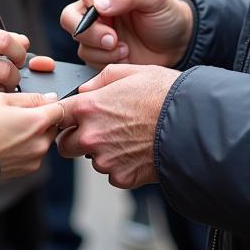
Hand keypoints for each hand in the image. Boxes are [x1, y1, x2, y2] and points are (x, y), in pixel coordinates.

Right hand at [0, 91, 65, 178]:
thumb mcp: (2, 99)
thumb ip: (30, 97)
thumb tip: (49, 97)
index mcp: (38, 121)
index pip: (60, 109)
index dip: (49, 104)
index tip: (38, 103)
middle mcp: (40, 143)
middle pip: (52, 126)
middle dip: (40, 119)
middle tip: (16, 116)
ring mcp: (34, 159)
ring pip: (42, 140)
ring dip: (33, 134)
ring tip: (8, 131)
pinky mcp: (25, 170)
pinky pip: (33, 154)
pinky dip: (25, 148)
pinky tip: (6, 143)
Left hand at [56, 64, 180, 188]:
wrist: (192, 124)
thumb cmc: (164, 93)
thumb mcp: (131, 71)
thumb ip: (101, 79)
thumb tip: (86, 89)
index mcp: (89, 107)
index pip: (57, 115)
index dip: (63, 115)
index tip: (70, 116)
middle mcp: (91, 135)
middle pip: (65, 145)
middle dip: (76, 138)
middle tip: (100, 128)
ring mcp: (105, 160)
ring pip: (91, 160)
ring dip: (102, 151)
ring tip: (129, 136)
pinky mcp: (121, 178)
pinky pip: (112, 173)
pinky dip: (121, 165)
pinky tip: (138, 150)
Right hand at [59, 0, 193, 69]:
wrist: (178, 46)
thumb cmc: (168, 16)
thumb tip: (98, 3)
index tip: (100, 9)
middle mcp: (99, 4)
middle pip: (71, 13)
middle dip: (88, 30)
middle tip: (111, 39)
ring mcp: (98, 28)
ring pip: (78, 38)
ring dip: (101, 48)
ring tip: (125, 48)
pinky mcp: (99, 49)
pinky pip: (88, 56)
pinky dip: (105, 59)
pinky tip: (125, 56)